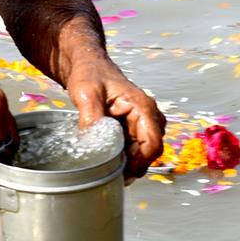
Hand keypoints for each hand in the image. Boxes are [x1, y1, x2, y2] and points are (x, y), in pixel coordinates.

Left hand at [67, 56, 165, 179]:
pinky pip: (133, 150)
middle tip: (109, 172)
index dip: (140, 162)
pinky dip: (122, 156)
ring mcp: (142, 124)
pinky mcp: (134, 129)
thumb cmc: (90, 75)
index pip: (152, 144)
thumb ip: (92, 119)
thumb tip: (94, 147)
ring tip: (105, 164)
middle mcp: (149, 117)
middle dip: (132, 165)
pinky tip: (106, 157)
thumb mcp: (87, 94)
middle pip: (149, 152)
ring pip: (141, 153)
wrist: (88, 67)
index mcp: (143, 107)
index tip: (123, 173)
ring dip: (126, 162)